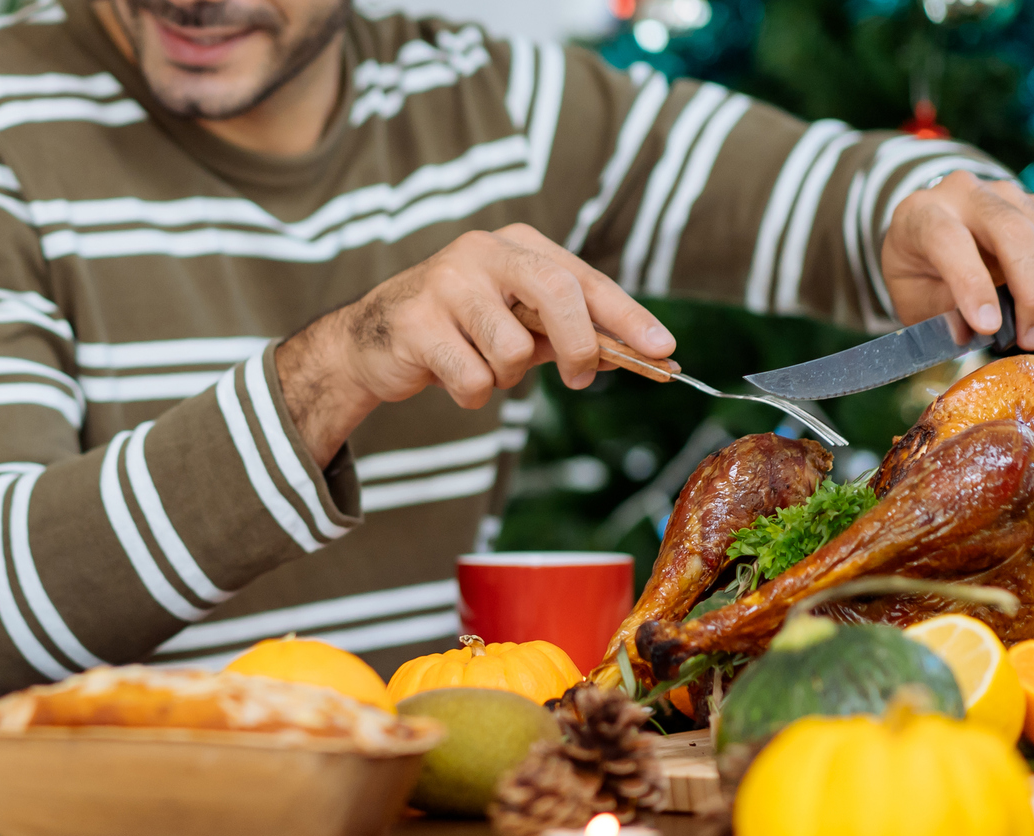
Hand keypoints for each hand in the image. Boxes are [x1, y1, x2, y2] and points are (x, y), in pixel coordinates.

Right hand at [276, 224, 673, 465]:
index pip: (584, 278)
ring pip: (513, 351)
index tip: (664, 349)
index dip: (627, 316)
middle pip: (558, 293)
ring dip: (506, 379)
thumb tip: (636, 354)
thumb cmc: (458, 330)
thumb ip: (570, 333)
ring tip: (482, 368)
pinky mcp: (417, 322)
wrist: (369, 340)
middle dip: (581, 346)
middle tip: (580, 380)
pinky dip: (473, 394)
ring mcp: (447, 283)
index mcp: (517, 244)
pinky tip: (450, 377)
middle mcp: (484, 252)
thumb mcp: (518, 325)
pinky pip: (474, 379)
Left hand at [883, 172, 1033, 355]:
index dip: (972, 285)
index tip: (989, 329)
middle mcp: (970, 194)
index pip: (950, 240)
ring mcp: (1014, 195)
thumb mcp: (912, 297)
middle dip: (1033, 294)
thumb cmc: (920, 273)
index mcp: (923, 214)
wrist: (933, 238)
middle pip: (1015, 233)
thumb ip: (938, 315)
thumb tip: (972, 334)